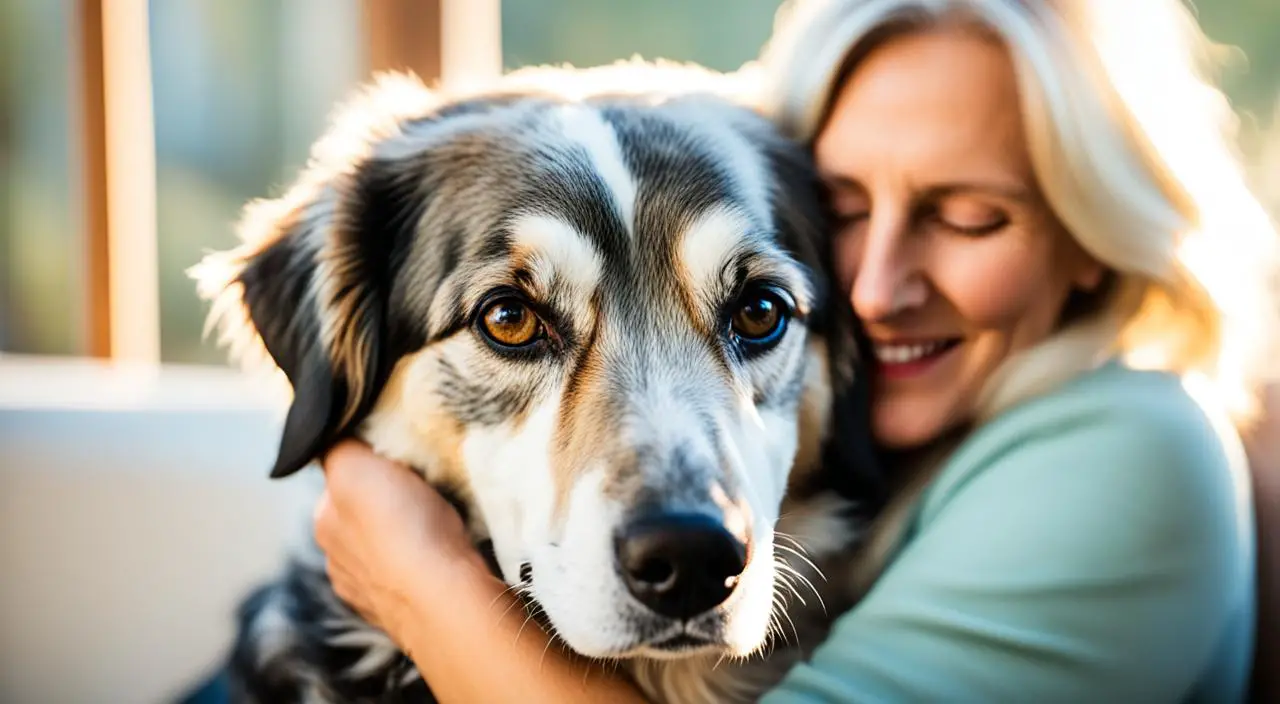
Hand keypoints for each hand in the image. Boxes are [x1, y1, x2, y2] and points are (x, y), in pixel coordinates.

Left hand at [313, 440, 480, 640]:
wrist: (440, 595)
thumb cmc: (398, 524)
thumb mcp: (355, 464)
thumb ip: (337, 447)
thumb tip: (333, 438)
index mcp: (324, 521)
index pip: (341, 482)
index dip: (370, 467)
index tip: (399, 462)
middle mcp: (337, 560)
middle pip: (362, 518)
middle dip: (386, 505)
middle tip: (422, 491)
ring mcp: (368, 593)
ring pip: (385, 552)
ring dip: (403, 540)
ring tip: (435, 526)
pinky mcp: (401, 613)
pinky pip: (407, 579)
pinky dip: (418, 568)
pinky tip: (438, 559)